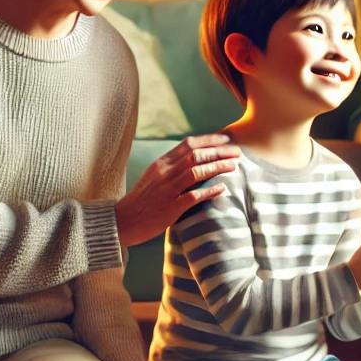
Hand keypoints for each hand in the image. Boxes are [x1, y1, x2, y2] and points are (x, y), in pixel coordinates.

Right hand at [115, 134, 241, 247]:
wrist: (123, 221)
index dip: (209, 140)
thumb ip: (172, 166)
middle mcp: (164, 173)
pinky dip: (210, 191)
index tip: (226, 140)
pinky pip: (194, 196)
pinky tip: (223, 188)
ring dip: (218, 167)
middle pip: (196, 155)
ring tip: (234, 166)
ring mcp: (167, 190)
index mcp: (161, 163)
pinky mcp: (170, 207)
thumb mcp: (153, 176)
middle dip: (219, 152)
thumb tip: (194, 156)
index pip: (188, 144)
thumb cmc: (142, 199)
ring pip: (196, 172)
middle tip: (238, 152)